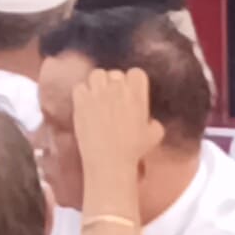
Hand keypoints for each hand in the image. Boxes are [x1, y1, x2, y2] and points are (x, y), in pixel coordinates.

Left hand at [68, 64, 158, 202]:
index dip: (134, 82)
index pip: (136, 73)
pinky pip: (79, 87)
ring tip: (100, 97)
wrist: (109, 161)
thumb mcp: (155, 135)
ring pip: (97, 74)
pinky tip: (86, 104)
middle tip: (115, 99)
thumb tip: (150, 121)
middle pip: (116, 73)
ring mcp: (97, 94)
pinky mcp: (80, 101)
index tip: (132, 92)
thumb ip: (154, 122)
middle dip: (116, 84)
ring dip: (99, 84)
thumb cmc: (133, 150)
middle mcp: (117, 90)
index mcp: (137, 95)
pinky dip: (82, 93)